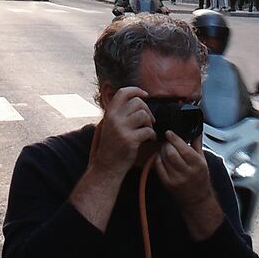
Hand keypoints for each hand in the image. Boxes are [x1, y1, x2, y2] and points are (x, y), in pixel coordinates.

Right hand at [71, 87, 155, 229]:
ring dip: (150, 123)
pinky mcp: (129, 140)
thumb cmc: (110, 147)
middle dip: (147, 110)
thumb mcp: (108, 126)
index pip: (123, 92)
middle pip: (137, 103)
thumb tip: (133, 100)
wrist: (106, 167)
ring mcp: (121, 129)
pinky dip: (152, 135)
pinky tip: (149, 139)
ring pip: (144, 115)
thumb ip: (117, 114)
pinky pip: (148, 130)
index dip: (136, 90)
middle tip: (149, 121)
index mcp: (109, 113)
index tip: (145, 94)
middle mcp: (114, 118)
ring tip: (148, 131)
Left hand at [153, 130, 221, 238]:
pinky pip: (158, 167)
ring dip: (162, 151)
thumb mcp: (203, 160)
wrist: (197, 198)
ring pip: (163, 159)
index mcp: (197, 164)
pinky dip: (158, 159)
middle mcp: (187, 172)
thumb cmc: (200, 178)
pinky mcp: (167, 183)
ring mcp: (176, 178)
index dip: (174, 139)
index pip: (183, 148)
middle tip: (167, 141)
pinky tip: (161, 157)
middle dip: (167, 144)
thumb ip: (197, 143)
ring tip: (165, 148)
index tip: (169, 133)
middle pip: (171, 153)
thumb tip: (196, 129)